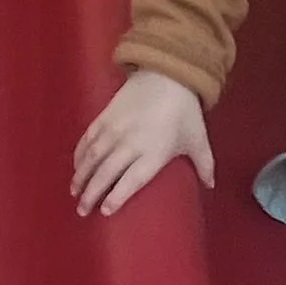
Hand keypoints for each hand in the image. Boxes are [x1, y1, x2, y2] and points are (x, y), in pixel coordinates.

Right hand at [72, 69, 214, 216]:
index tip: (105, 211)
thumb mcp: (198, 139)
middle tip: (83, 211)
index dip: (116, 196)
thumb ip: (204, 165)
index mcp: (154, 152)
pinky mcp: (104, 116)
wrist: (168, 73)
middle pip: (106, 172)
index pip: (131, 180)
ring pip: (92, 157)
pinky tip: (76, 167)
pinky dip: (79, 154)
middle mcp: (131, 143)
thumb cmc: (184, 110)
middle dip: (91, 193)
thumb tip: (211, 186)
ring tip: (74, 193)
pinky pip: (88, 139)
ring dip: (81, 176)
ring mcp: (115, 129)